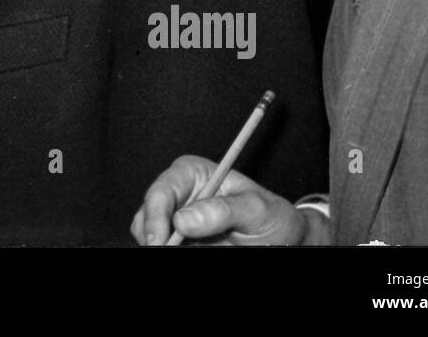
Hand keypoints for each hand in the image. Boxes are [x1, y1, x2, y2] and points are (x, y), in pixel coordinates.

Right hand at [131, 155, 322, 245]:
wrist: (281, 239)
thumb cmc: (271, 216)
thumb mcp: (257, 209)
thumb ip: (224, 210)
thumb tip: (182, 220)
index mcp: (191, 174)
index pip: (160, 192)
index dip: (154, 217)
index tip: (159, 242)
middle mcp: (177, 196)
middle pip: (146, 217)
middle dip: (153, 237)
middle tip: (168, 253)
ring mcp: (175, 222)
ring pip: (149, 238)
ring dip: (162, 245)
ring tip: (193, 250)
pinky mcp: (179, 242)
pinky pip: (163, 248)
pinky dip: (170, 251)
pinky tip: (192, 251)